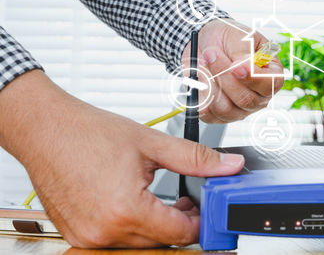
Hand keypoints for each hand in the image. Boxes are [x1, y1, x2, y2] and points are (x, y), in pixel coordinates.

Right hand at [0, 70, 243, 247]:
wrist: (45, 129)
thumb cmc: (88, 133)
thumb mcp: (151, 143)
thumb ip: (196, 159)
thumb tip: (228, 166)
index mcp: (126, 210)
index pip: (180, 234)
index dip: (200, 222)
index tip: (205, 209)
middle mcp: (104, 231)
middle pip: (161, 242)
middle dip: (179, 224)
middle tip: (186, 201)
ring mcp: (88, 237)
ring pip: (139, 244)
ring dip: (156, 226)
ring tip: (159, 199)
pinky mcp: (77, 235)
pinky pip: (116, 241)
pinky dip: (131, 226)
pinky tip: (134, 203)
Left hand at [182, 19, 283, 122]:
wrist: (206, 43)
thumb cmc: (229, 38)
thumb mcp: (240, 37)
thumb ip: (243, 53)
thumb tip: (242, 68)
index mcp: (271, 75)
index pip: (270, 84)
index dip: (252, 78)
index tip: (235, 66)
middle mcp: (258, 96)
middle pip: (246, 100)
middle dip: (223, 76)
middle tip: (211, 54)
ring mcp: (240, 109)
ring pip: (225, 109)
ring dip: (209, 85)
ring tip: (203, 64)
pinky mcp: (219, 115)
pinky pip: (209, 115)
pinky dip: (200, 96)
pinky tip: (199, 79)